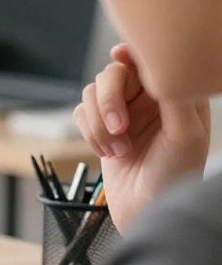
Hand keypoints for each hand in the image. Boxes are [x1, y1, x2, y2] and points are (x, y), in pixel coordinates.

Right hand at [75, 43, 210, 231]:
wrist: (147, 211)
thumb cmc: (174, 177)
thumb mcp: (184, 134)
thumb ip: (171, 96)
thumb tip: (154, 64)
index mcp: (173, 95)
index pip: (147, 61)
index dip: (130, 53)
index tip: (119, 56)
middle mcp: (146, 100)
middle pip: (111, 74)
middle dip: (109, 101)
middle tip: (119, 127)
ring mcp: (122, 114)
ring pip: (91, 95)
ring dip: (98, 124)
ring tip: (118, 149)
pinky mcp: (100, 130)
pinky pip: (80, 115)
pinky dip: (89, 134)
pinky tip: (107, 153)